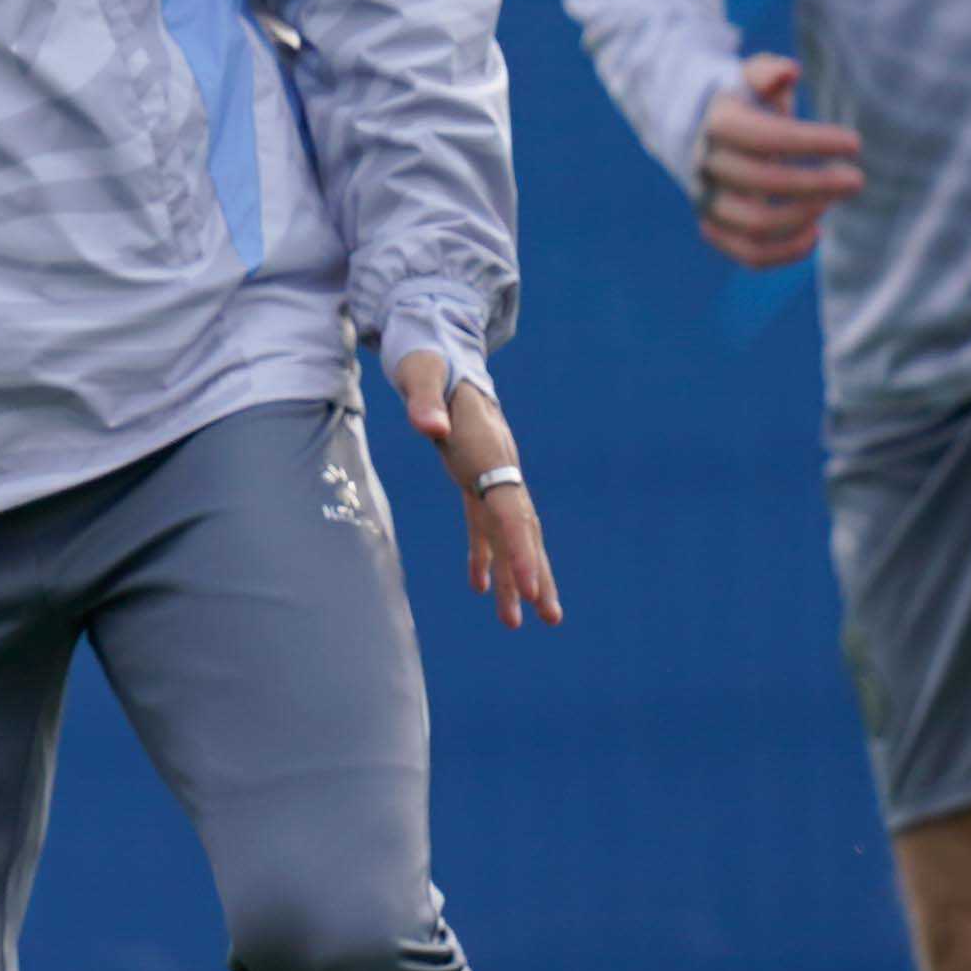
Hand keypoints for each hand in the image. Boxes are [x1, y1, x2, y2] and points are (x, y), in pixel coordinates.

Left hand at [391, 351, 561, 628]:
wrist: (439, 348)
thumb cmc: (429, 361)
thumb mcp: (421, 374)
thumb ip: (423, 400)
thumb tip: (429, 426)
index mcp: (491, 451)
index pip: (512, 511)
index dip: (523, 551)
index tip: (532, 589)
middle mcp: (500, 466)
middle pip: (524, 530)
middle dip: (536, 575)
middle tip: (550, 617)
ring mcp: (490, 473)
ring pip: (509, 534)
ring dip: (515, 576)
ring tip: (519, 622)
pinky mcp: (473, 477)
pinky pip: (483, 524)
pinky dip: (482, 556)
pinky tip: (477, 588)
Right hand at [693, 52, 862, 268]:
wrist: (705, 138)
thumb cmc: (746, 104)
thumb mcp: (752, 77)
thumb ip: (768, 71)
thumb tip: (788, 73)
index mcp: (718, 124)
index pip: (765, 137)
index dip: (812, 142)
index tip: (855, 143)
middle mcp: (707, 165)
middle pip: (763, 182)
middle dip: (818, 183)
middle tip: (857, 179)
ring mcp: (708, 201)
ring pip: (755, 225)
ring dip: (803, 217)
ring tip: (830, 203)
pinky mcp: (716, 229)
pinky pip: (750, 254)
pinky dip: (786, 252)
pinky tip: (815, 234)